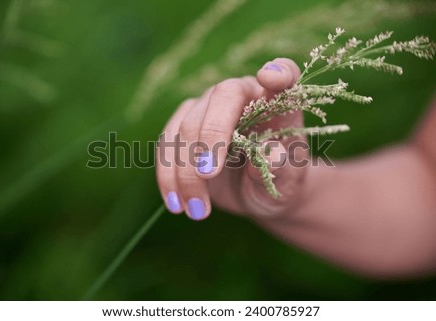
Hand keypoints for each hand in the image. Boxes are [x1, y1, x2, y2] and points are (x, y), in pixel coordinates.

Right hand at [156, 58, 307, 219]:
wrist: (258, 195)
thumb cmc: (280, 183)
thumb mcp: (288, 182)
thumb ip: (282, 168)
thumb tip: (273, 154)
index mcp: (277, 102)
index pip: (284, 74)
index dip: (280, 72)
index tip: (271, 79)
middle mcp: (241, 96)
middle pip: (219, 98)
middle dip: (210, 137)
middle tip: (209, 175)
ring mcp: (207, 109)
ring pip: (185, 126)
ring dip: (185, 170)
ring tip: (197, 210)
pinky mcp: (183, 128)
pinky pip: (166, 147)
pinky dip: (168, 177)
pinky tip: (176, 204)